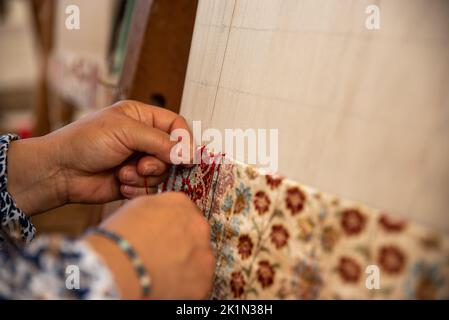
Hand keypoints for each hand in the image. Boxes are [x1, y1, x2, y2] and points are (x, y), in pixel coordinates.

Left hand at [6, 100, 191, 215]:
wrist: (60, 172)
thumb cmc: (87, 142)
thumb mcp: (126, 132)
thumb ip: (160, 141)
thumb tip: (190, 154)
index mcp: (142, 118)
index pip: (176, 125)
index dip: (184, 140)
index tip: (186, 156)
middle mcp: (143, 139)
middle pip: (173, 153)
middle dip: (159, 162)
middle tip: (143, 166)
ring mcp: (139, 161)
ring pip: (163, 173)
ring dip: (145, 177)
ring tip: (124, 174)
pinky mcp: (133, 182)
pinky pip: (150, 188)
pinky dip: (138, 189)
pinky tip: (121, 184)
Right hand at [85, 193, 214, 299]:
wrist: (117, 267)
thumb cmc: (119, 238)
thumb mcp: (136, 207)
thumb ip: (157, 208)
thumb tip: (160, 216)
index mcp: (181, 204)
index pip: (185, 213)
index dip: (172, 228)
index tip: (164, 238)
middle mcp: (198, 226)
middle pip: (194, 236)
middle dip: (182, 247)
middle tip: (161, 257)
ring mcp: (203, 254)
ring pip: (198, 261)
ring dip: (185, 267)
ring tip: (161, 274)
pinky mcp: (202, 281)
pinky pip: (197, 284)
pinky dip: (185, 288)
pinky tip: (166, 286)